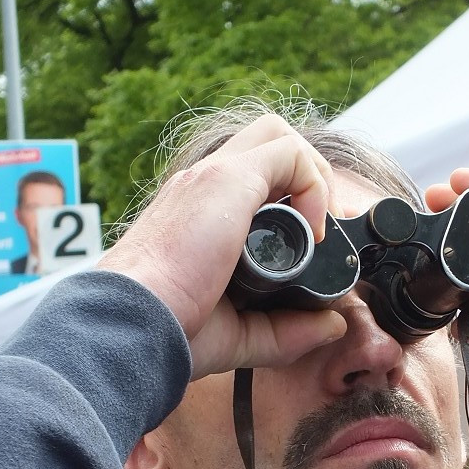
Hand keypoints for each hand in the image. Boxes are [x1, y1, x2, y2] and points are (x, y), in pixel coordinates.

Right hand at [98, 115, 346, 377]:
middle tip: (318, 231)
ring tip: (317, 227)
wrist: (133, 323)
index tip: (310, 249)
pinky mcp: (224, 180)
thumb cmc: (171, 330)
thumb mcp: (241, 333)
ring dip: (313, 173)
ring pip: (277, 135)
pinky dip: (313, 184)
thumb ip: (288, 330)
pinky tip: (312, 231)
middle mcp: (202, 186)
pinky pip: (288, 153)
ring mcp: (210, 177)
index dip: (293, 201)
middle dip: (308, 175)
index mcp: (198, 213)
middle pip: (266, 141)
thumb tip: (334, 324)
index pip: (252, 178)